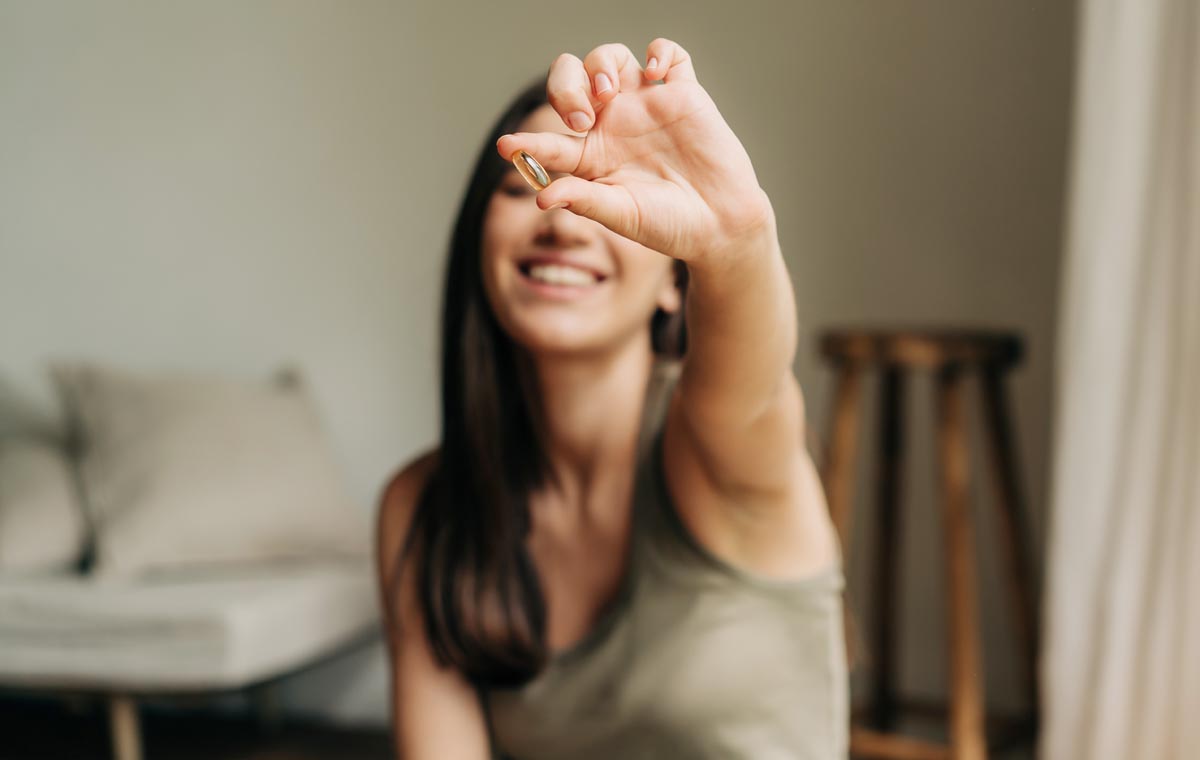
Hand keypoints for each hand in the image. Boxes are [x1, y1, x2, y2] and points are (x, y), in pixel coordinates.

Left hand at [495, 39, 774, 262]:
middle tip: (582, 116)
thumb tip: (542, 195)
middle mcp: (614, 124)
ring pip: (610, 59)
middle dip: (565, 87)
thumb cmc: (670, 226)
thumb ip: (584, 200)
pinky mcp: (683, 95)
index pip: (551, 141)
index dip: (527, 142)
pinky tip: (655, 72)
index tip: (509, 147)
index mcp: (592, 156)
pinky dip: (660, 52)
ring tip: (608, 91)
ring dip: (600, 64)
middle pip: (572, 80)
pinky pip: (669, 55)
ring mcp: (647, 105)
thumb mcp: (622, 215)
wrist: (721, 226)